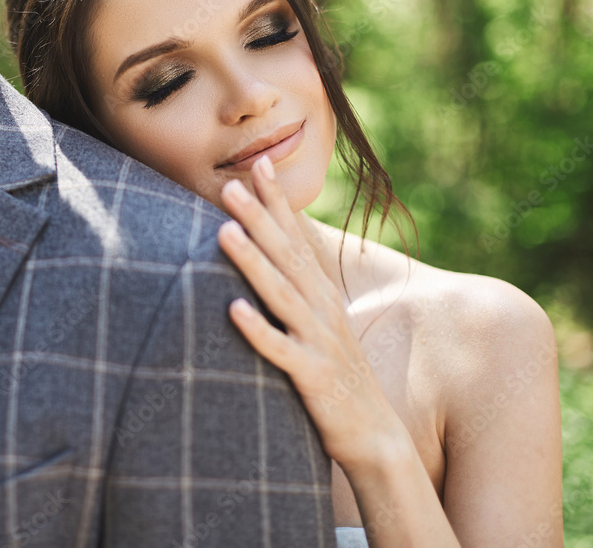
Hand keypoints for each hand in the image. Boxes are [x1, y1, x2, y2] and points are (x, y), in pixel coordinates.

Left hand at [216, 156, 406, 473]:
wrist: (374, 435)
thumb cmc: (337, 374)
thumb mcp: (319, 323)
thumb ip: (296, 289)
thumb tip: (270, 256)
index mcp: (320, 293)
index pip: (295, 237)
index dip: (276, 201)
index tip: (257, 164)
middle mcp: (320, 309)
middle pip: (285, 255)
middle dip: (258, 217)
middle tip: (230, 184)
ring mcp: (318, 341)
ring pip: (279, 294)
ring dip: (252, 262)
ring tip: (224, 232)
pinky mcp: (312, 377)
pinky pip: (280, 351)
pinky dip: (257, 330)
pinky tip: (232, 310)